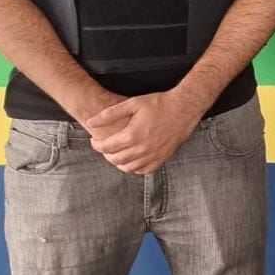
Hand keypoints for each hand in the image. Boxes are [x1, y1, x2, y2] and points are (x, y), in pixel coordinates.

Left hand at [85, 89, 206, 174]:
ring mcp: (153, 155)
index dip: (97, 145)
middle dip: (106, 154)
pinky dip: (134, 168)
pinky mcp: (162, 158)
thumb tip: (90, 122)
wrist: (184, 109)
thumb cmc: (158, 104)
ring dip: (119, 162)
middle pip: (115, 159)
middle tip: (105, 146)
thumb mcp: (132, 103)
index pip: (106, 147)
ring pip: (128, 168)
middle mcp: (142, 149)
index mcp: (132, 135)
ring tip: (117, 152)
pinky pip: (143, 170)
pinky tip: (132, 158)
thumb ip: (109, 114)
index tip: (95, 140)